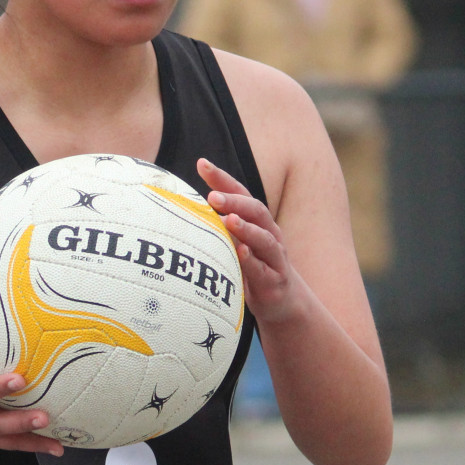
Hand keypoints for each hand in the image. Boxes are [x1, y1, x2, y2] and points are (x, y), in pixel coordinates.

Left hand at [199, 157, 306, 323]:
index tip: (202, 164)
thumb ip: (217, 225)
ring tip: (228, 220)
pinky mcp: (274, 280)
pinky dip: (251, 259)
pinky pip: (263, 268)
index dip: (222, 178)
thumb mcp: (235, 242)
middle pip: (255, 210)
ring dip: (246, 228)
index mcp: (257, 220)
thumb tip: (182, 207)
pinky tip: (240, 251)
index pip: (240, 193)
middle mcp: (269, 233)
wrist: (282, 301)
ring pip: (264, 237)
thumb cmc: (252, 266)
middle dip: (235, 202)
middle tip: (213, 197)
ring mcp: (274, 256)